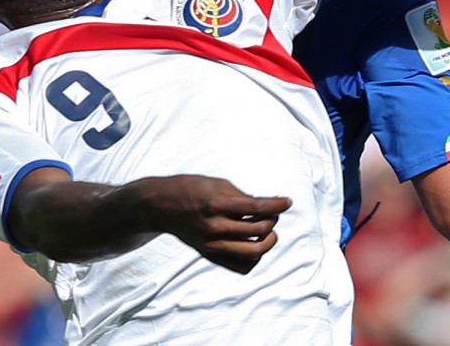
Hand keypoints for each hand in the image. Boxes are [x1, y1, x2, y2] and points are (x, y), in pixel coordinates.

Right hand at [144, 175, 291, 273]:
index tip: (287, 202)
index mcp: (218, 204)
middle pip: (259, 230)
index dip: (277, 205)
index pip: (258, 208)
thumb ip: (242, 196)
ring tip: (267, 231)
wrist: (162, 206)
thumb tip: (266, 206)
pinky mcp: (210, 254)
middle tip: (272, 214)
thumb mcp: (217, 183)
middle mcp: (215, 226)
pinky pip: (240, 265)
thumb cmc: (191, 189)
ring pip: (253, 251)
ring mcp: (212, 244)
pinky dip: (253, 257)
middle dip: (273, 221)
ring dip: (267, 241)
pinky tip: (254, 243)